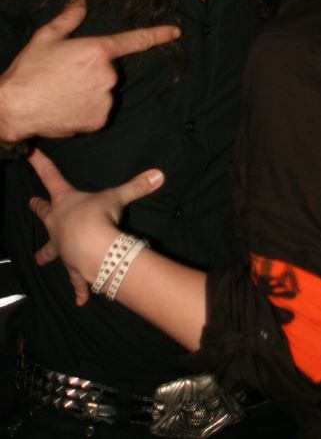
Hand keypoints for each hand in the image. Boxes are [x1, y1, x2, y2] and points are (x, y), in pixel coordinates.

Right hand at [0, 0, 180, 143]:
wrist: (15, 107)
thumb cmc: (29, 70)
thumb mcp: (46, 37)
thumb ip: (69, 17)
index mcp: (98, 49)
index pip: (136, 39)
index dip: (158, 34)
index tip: (175, 32)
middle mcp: (108, 74)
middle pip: (110, 69)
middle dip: (93, 70)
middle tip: (66, 74)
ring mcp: (106, 98)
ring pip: (105, 91)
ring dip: (90, 91)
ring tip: (63, 91)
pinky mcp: (100, 119)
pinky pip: (99, 111)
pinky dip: (87, 109)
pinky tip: (67, 106)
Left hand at [28, 148, 163, 304]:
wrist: (92, 247)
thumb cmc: (97, 216)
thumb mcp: (117, 197)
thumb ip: (137, 185)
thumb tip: (159, 174)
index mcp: (64, 202)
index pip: (50, 178)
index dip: (40, 164)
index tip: (28, 154)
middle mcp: (57, 224)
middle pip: (44, 214)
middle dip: (38, 208)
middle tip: (31, 204)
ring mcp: (62, 247)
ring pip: (50, 250)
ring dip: (45, 255)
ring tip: (38, 260)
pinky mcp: (71, 267)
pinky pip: (75, 280)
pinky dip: (79, 290)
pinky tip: (80, 300)